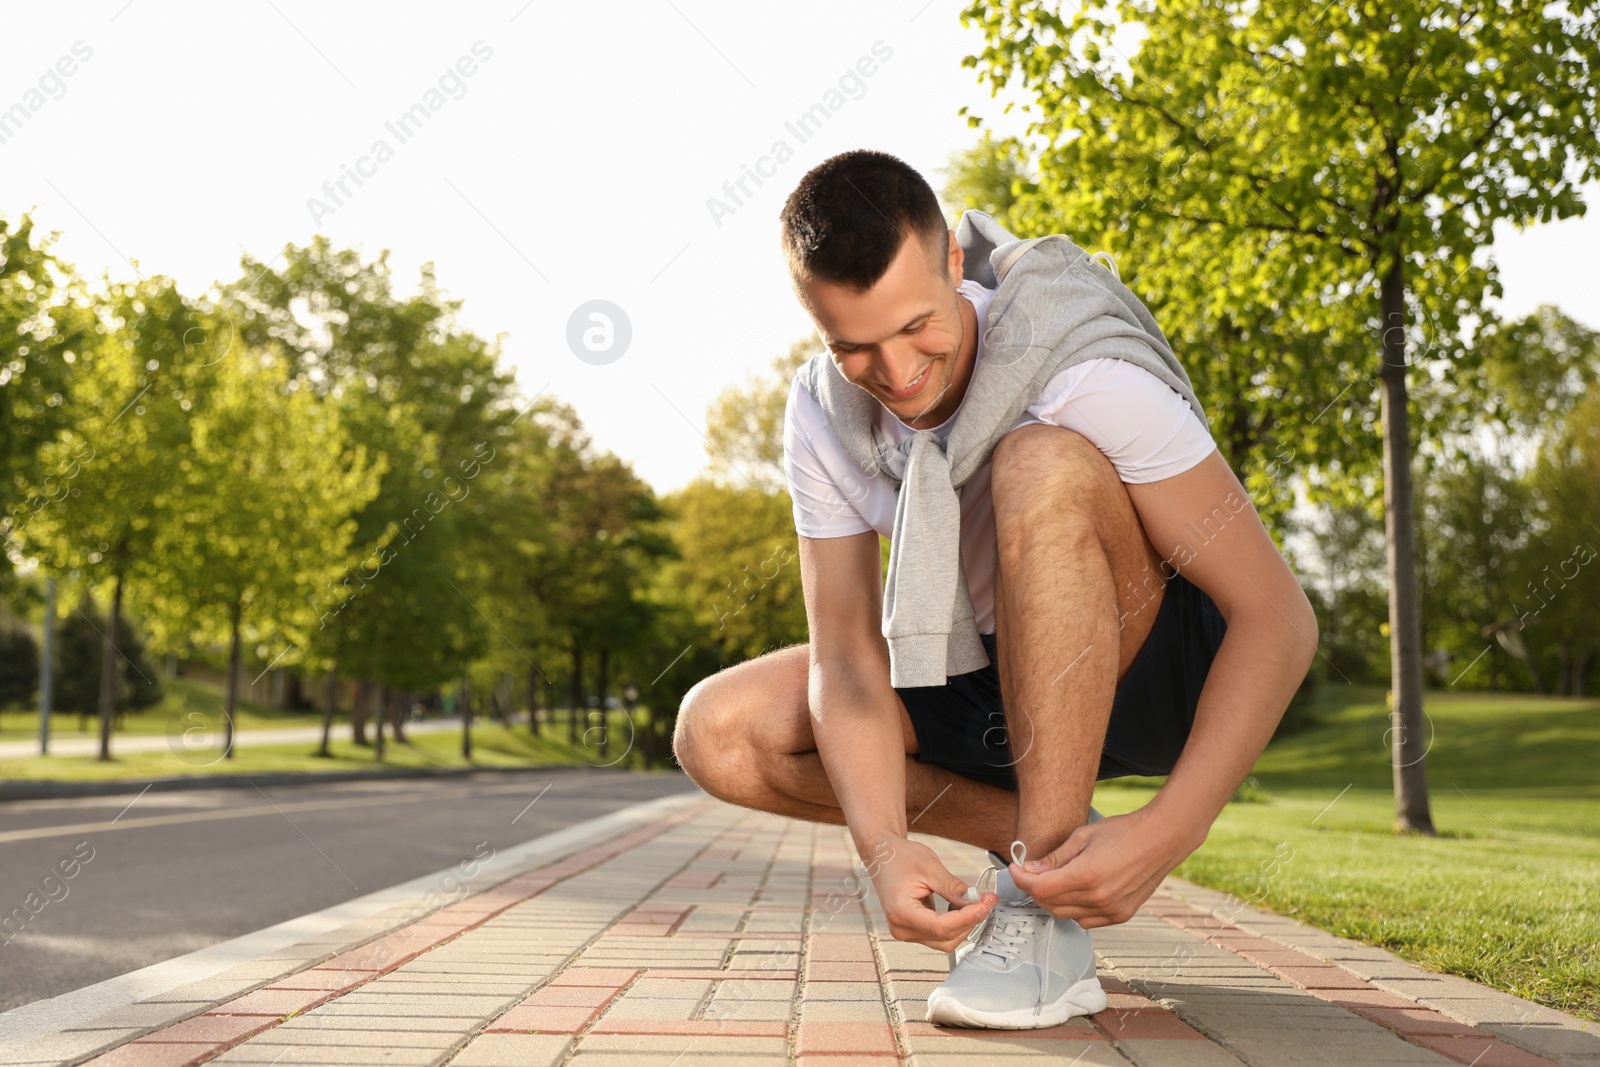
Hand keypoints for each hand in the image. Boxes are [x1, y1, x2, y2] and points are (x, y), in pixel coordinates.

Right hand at [866, 836, 996, 950]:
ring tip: (973, 902)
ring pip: (945, 940)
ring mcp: (906, 931)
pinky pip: (939, 935)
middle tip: (986, 900)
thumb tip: (976, 901)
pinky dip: (954, 924)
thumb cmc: (900, 857)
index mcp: (901, 911)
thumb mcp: (930, 867)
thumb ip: (954, 888)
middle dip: (970, 920)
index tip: (985, 904)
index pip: (941, 926)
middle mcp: (901, 927)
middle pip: (945, 937)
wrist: (883, 856)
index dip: (967, 917)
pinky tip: (959, 906)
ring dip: (963, 924)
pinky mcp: (912, 930)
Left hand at [1007, 807, 1200, 927]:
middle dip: (1034, 889)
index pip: (1039, 888)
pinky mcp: (1120, 916)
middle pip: (1049, 904)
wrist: (1161, 840)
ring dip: (1053, 900)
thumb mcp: (1082, 837)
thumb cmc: (1122, 832)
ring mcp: (1110, 911)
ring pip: (1065, 915)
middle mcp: (1097, 899)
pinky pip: (1085, 920)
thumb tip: (1030, 869)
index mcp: (1085, 876)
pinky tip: (1076, 891)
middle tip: (1031, 872)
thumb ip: (1055, 858)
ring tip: (1054, 880)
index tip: (1014, 868)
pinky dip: (1073, 909)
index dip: (1021, 879)